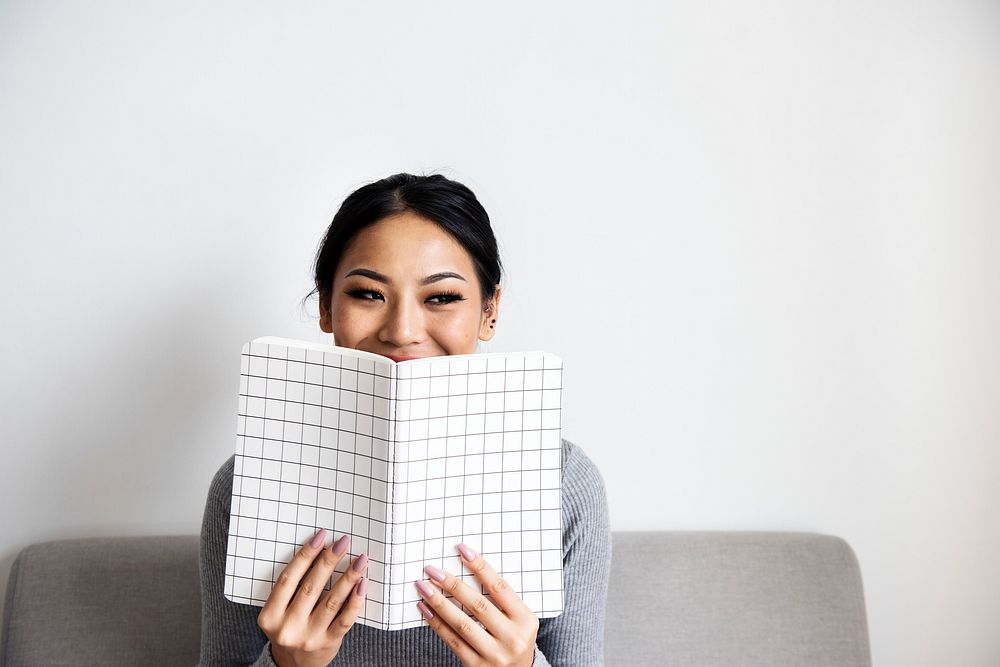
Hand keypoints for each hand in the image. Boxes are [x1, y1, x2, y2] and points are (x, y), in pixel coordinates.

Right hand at [257, 529, 368, 666]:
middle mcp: (288, 627)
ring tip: (360, 560)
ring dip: (348, 577)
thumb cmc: (289, 629)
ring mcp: (309, 636)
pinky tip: (363, 584)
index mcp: (271, 616)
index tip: (321, 537)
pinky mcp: (328, 643)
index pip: (289, 579)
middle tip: (343, 542)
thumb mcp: (279, 612)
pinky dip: (356, 600)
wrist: (295, 666)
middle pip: (311, 587)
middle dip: (329, 561)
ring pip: (332, 601)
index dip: (305, 555)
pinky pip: (345, 618)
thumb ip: (292, 589)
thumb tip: (321, 551)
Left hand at [415, 544, 538, 666]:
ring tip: (423, 587)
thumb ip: (501, 601)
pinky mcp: (476, 666)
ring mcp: (494, 655)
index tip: (462, 550)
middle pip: (477, 605)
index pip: (500, 588)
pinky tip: (426, 609)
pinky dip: (436, 623)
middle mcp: (513, 638)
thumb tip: (469, 569)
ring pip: (461, 623)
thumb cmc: (514, 640)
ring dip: (439, 602)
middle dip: (452, 584)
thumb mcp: (519, 621)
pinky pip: (452, 641)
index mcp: (526, 620)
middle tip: (432, 570)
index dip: (480, 567)